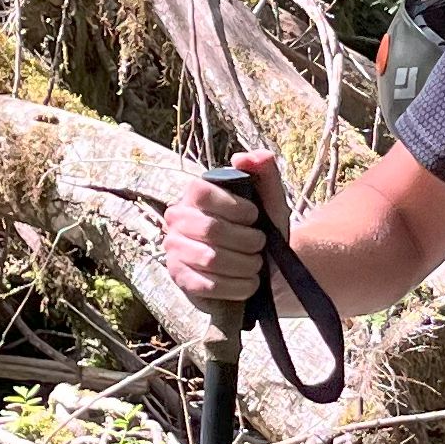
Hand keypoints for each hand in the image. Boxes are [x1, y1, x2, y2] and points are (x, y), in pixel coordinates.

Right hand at [162, 152, 278, 312]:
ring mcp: (174, 250)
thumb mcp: (270, 198)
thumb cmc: (262, 229)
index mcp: (194, 194)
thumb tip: (245, 157)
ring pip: (211, 259)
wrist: (266, 268)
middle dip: (247, 240)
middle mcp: (177, 219)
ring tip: (256, 264)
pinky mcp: (181, 279)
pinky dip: (236, 286)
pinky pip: (207, 285)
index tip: (255, 216)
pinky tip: (248, 283)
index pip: (203, 193)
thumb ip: (264, 171)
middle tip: (260, 245)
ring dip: (244, 265)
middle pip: (210, 229)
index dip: (235, 206)